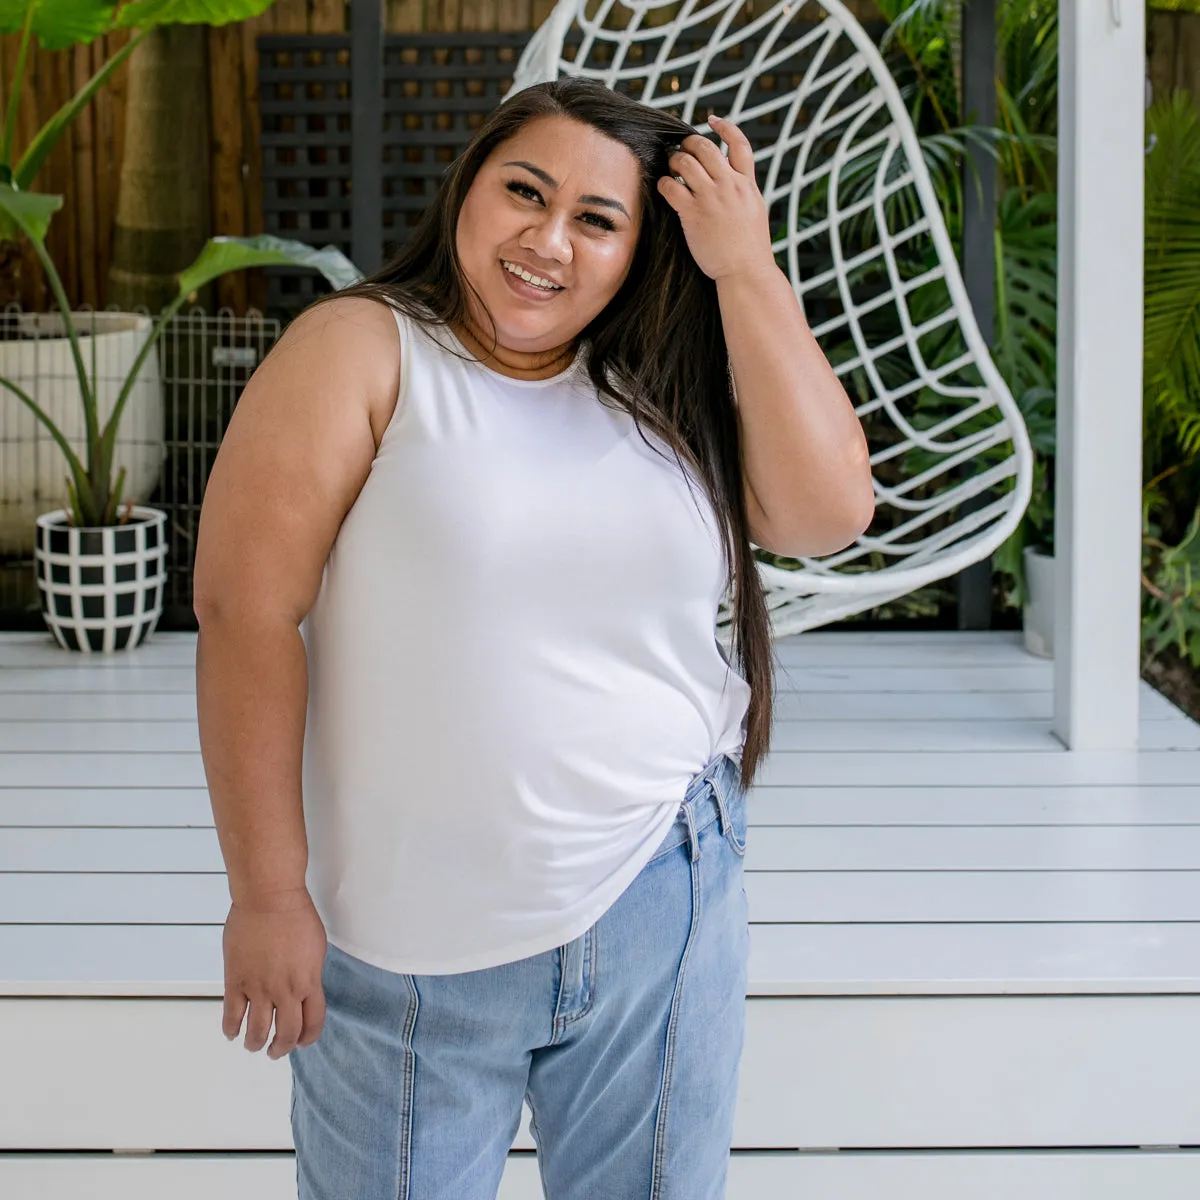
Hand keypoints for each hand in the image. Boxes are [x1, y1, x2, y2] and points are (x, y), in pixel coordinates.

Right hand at [221, 886, 327, 1059]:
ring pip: (258, 1032)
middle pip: (287, 1034)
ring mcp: (260, 988)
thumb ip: (309, 974)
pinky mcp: (236, 981)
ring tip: (254, 1045)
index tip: (302, 1042)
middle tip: (276, 1051)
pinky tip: (232, 1033)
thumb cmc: (296, 915)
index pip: (312, 1022)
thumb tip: (304, 990)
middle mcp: (286, 990)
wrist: (269, 898)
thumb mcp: (316, 947)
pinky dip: (231, 1029)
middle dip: (282, 1048)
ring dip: (256, 1044)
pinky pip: (232, 1015)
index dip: (307, 1038)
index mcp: (309, 981)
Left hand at [658, 115, 775, 282]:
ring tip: (670, 169)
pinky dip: (664, 183)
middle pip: (705, 147)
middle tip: (680, 151)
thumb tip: (734, 180)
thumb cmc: (749, 249)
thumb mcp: (755, 211)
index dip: (725, 127)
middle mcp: (730, 185)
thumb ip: (744, 192)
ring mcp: (711, 198)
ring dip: (673, 161)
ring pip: (685, 162)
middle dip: (688, 144)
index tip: (712, 120)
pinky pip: (671, 187)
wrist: (746, 271)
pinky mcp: (693, 213)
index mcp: (747, 184)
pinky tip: (664, 188)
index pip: (740, 144)